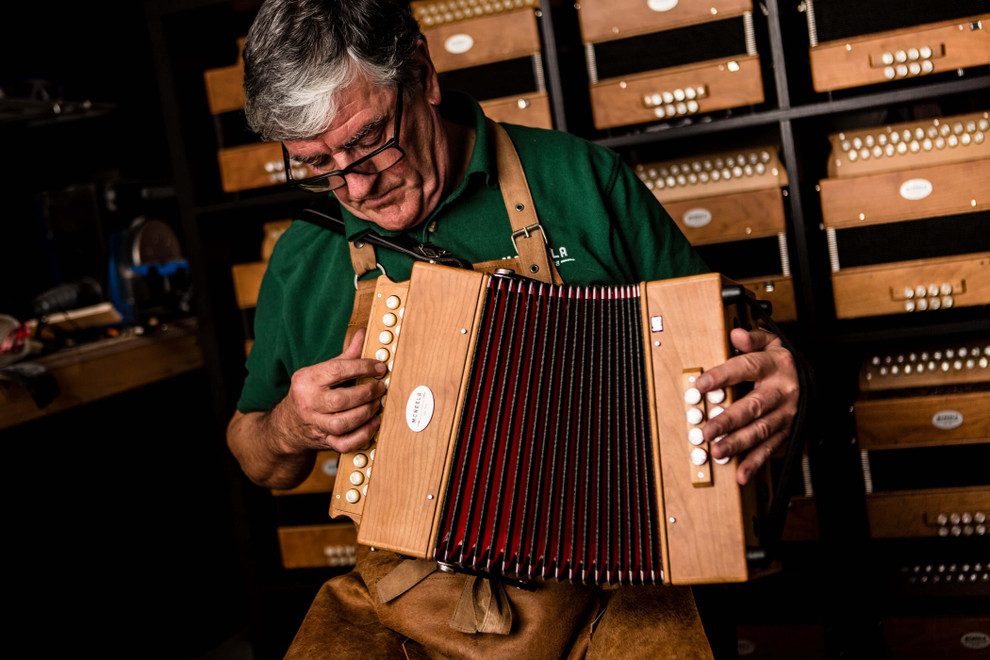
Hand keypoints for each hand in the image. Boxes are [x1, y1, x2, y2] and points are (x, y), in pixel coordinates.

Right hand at [270, 328, 387, 454]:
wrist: (288, 424)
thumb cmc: (310, 392)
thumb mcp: (321, 371)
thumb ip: (345, 355)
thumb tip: (363, 334)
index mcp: (307, 380)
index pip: (337, 370)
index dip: (362, 367)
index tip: (379, 367)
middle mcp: (309, 402)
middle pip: (341, 400)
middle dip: (366, 393)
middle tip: (380, 387)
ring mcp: (315, 424)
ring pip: (343, 423)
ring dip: (366, 413)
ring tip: (377, 404)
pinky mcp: (324, 441)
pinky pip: (345, 443)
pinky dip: (363, 435)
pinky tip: (373, 423)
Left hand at [695, 327, 798, 484]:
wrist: (813, 380)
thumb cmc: (782, 361)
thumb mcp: (771, 342)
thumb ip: (753, 338)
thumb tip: (736, 334)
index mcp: (775, 366)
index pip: (746, 367)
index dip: (723, 375)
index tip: (701, 384)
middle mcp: (781, 391)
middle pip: (753, 406)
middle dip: (729, 419)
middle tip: (707, 430)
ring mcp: (786, 414)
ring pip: (760, 431)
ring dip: (738, 443)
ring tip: (717, 451)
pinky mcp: (787, 432)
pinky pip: (770, 449)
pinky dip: (755, 463)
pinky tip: (740, 473)